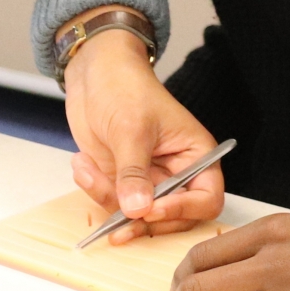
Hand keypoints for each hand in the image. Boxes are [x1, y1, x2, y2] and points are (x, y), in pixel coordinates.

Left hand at [62, 25, 223, 241]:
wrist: (94, 72)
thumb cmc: (125, 86)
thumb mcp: (131, 128)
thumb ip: (135, 171)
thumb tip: (138, 210)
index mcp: (195, 155)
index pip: (207, 199)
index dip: (183, 211)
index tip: (150, 209)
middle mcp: (176, 173)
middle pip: (172, 218)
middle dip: (140, 218)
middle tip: (117, 216)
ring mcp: (148, 179)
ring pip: (137, 216)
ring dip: (108, 200)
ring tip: (86, 168)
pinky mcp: (122, 181)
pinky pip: (112, 203)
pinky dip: (95, 190)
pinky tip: (82, 164)